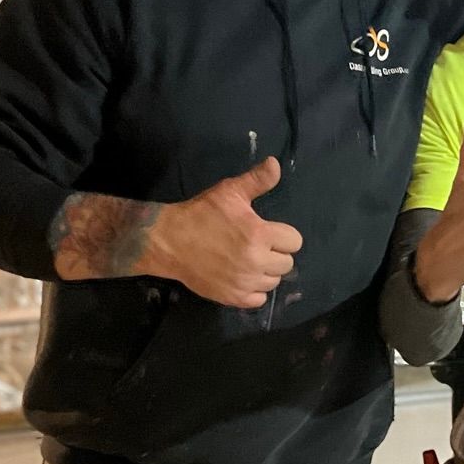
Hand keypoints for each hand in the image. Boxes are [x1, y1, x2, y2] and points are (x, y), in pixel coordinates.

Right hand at [142, 157, 302, 308]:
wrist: (169, 241)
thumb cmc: (201, 214)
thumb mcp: (229, 191)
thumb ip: (257, 180)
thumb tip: (276, 163)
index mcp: (260, 234)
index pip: (294, 242)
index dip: (283, 235)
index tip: (268, 232)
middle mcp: (256, 261)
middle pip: (287, 263)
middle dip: (276, 253)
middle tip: (257, 246)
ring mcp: (245, 282)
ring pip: (274, 282)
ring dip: (266, 272)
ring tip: (249, 261)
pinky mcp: (233, 297)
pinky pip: (259, 300)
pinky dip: (254, 290)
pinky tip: (243, 277)